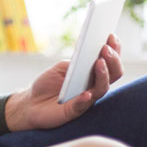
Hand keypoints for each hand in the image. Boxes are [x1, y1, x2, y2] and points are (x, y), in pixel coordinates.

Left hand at [5, 34, 123, 131]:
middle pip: (113, 74)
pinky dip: (85, 98)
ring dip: (103, 75)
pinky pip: (82, 104)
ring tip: (99, 62)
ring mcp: (86, 99)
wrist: (31, 103)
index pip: (109, 61)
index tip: (112, 35)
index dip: (115, 49)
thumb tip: (86, 55)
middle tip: (106, 47)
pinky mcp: (74, 111)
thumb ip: (74, 62)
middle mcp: (94, 86)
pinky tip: (86, 92)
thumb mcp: (61, 68)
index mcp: (92, 74)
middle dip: (113, 60)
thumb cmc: (47, 83)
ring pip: (102, 88)